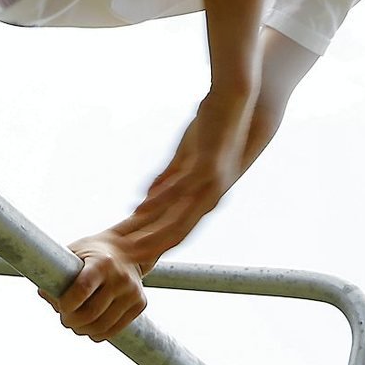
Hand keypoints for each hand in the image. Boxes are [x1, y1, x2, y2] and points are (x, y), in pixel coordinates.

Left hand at [40, 232, 145, 341]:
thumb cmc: (93, 252)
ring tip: (77, 325)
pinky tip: (91, 328)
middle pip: (91, 312)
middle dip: (72, 321)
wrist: (129, 248)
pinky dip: (99, 334)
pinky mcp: (140, 303)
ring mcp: (132, 291)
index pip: (82, 289)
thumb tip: (45, 294)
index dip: (67, 304)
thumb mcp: (75, 253)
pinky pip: (115, 330)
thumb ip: (59, 273)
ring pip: (103, 326)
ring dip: (84, 330)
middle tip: (65, 319)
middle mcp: (120, 277)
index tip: (60, 307)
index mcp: (101, 262)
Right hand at [129, 98, 247, 254]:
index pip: (179, 231)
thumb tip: (149, 197)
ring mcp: (209, 184)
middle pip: (179, 233)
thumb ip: (168, 179)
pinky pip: (180, 189)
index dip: (158, 245)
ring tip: (133, 244)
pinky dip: (161, 202)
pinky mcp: (206, 167)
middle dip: (153, 247)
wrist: (235, 105)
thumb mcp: (185, 159)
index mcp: (206, 198)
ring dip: (155, 233)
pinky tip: (143, 208)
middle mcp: (210, 198)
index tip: (136, 256)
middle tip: (129, 259)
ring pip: (179, 218)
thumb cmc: (210, 131)